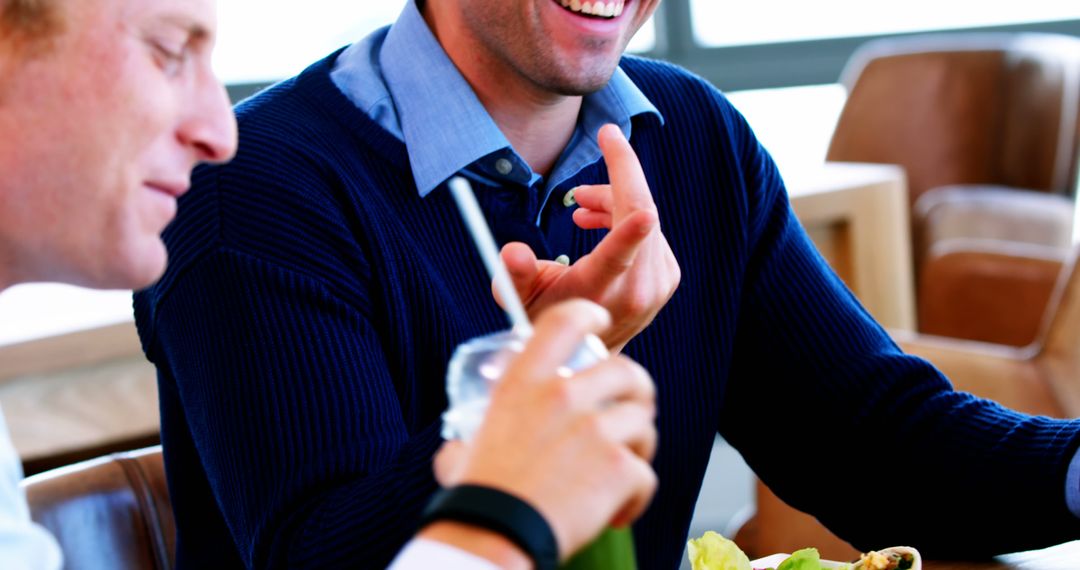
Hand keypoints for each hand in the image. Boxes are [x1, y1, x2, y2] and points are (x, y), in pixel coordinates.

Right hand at [433, 299, 658, 560]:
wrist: (494, 534)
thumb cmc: (479, 494)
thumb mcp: (469, 444)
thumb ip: (473, 437)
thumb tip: (456, 451)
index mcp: (525, 381)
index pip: (566, 322)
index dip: (590, 315)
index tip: (600, 322)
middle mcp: (562, 396)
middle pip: (626, 370)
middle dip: (638, 389)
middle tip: (633, 409)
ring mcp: (594, 430)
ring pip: (643, 423)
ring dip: (639, 448)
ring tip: (621, 472)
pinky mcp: (618, 466)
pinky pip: (646, 473)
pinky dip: (636, 496)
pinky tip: (616, 511)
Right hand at [498, 124, 679, 352]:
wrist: (586, 350)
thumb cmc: (548, 317)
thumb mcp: (520, 299)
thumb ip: (513, 274)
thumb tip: (513, 252)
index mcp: (602, 289)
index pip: (625, 245)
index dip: (627, 200)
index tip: (625, 166)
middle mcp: (638, 289)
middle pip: (640, 210)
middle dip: (613, 180)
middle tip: (592, 159)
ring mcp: (659, 284)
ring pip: (646, 217)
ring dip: (613, 202)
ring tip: (580, 211)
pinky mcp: (668, 277)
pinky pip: (652, 230)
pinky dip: (626, 219)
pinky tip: (600, 225)